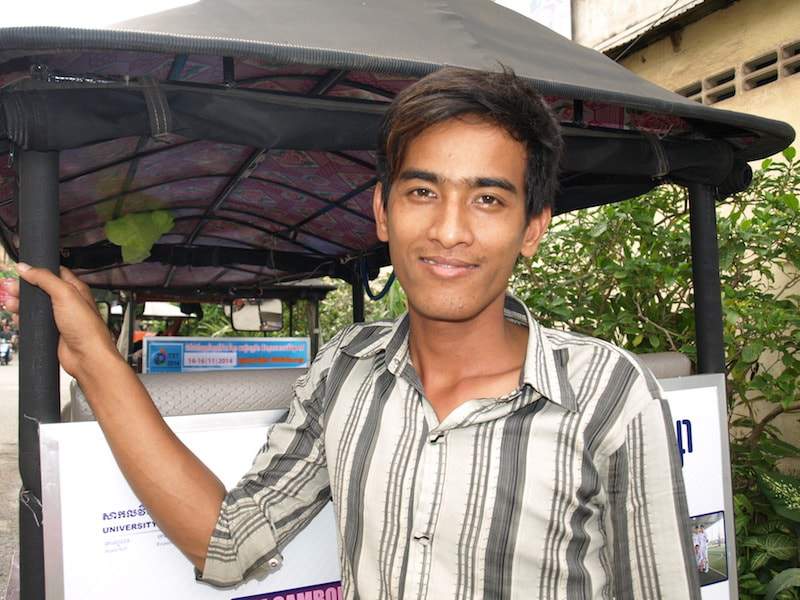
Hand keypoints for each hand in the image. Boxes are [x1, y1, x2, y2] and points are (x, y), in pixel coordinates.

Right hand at [1, 263, 120, 377]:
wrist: (86, 357)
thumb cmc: (86, 328)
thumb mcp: (65, 294)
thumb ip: (45, 278)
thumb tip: (26, 268)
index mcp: (75, 289)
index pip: (54, 273)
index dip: (38, 270)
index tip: (22, 270)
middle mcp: (68, 302)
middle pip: (40, 289)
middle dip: (24, 287)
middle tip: (10, 287)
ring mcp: (59, 318)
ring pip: (35, 306)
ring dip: (20, 302)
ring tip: (10, 301)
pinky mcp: (51, 331)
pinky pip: (33, 322)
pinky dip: (23, 318)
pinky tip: (16, 316)